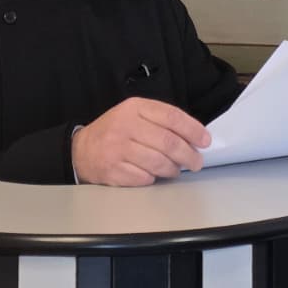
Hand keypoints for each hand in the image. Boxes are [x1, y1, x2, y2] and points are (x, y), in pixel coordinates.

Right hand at [72, 97, 210, 186]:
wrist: (82, 150)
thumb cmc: (115, 132)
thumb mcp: (134, 114)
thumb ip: (160, 121)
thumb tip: (194, 137)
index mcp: (134, 108)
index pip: (171, 116)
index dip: (192, 129)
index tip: (205, 141)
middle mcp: (125, 126)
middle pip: (167, 142)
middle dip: (188, 155)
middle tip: (196, 162)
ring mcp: (117, 149)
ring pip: (158, 162)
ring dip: (173, 169)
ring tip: (175, 170)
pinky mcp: (113, 171)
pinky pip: (144, 178)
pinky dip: (153, 179)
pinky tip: (154, 175)